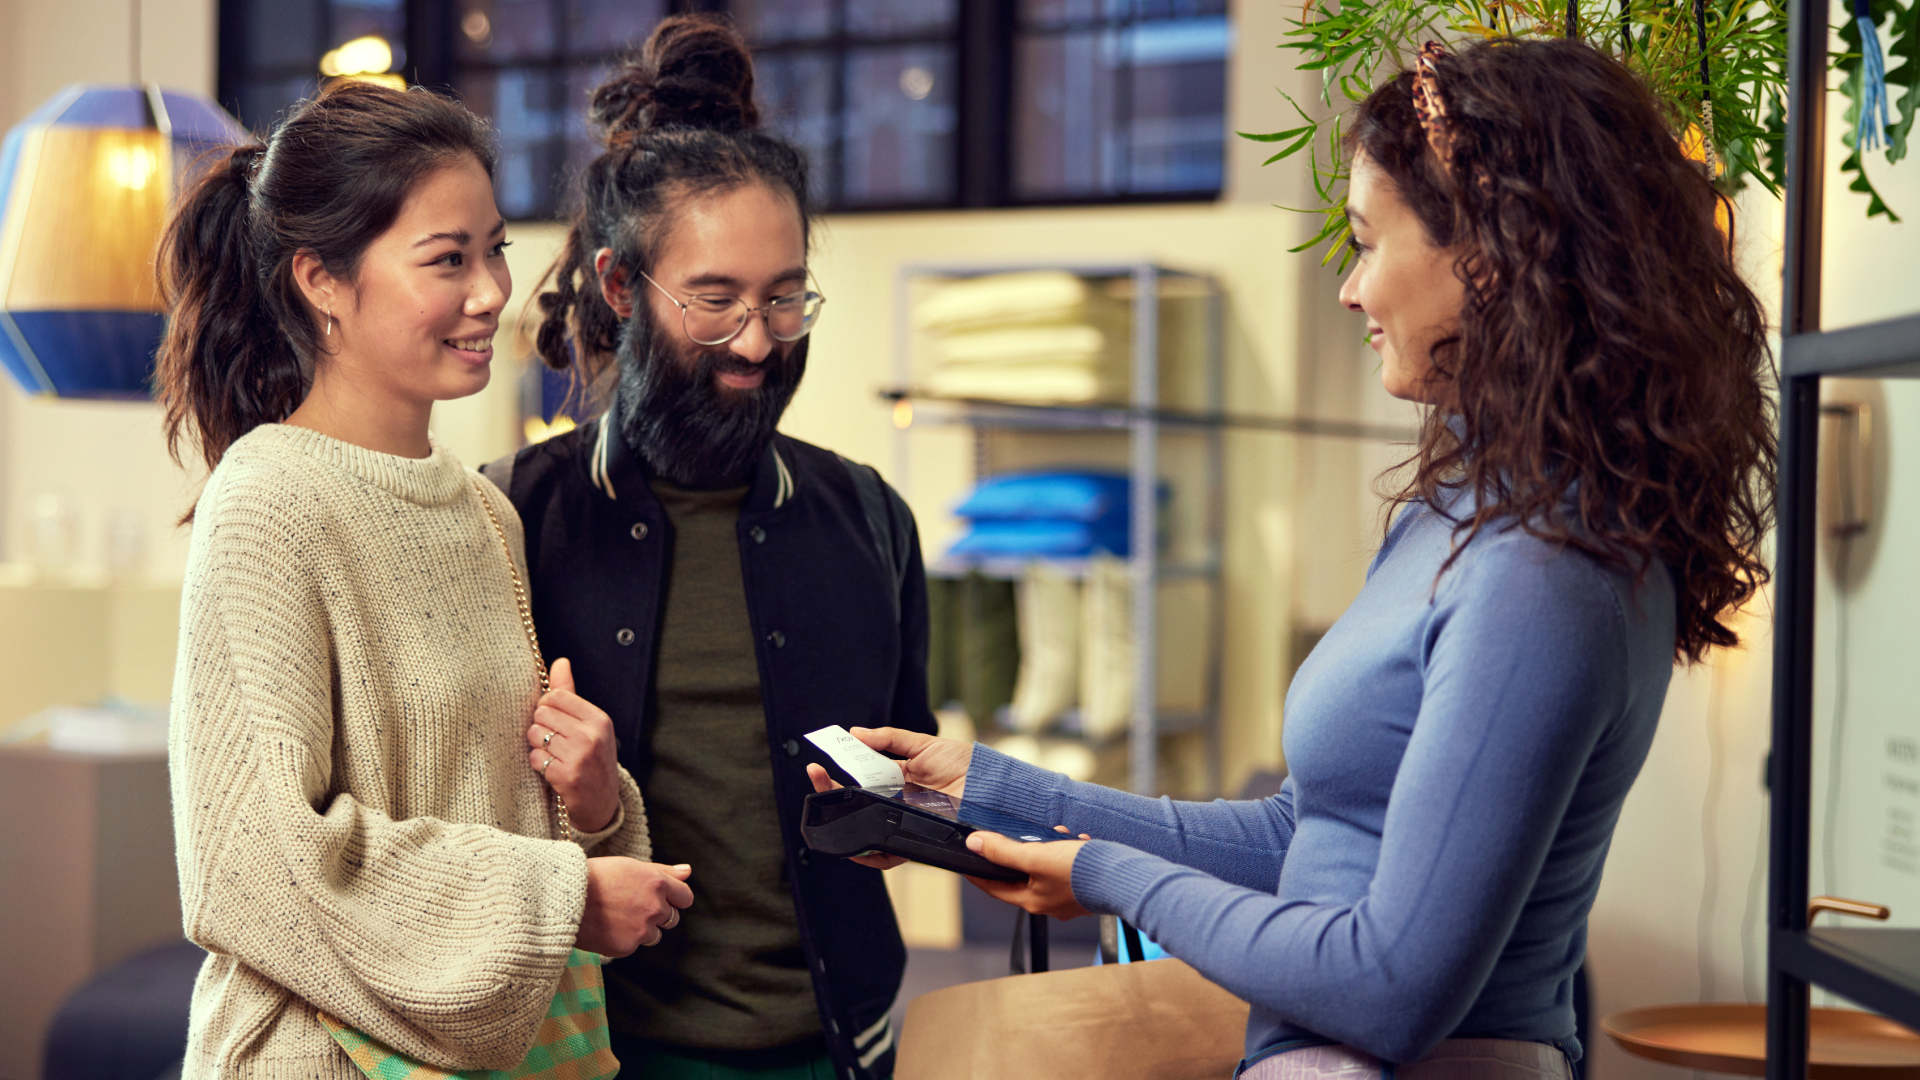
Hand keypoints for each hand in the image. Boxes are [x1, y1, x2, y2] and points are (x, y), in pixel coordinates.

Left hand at [528, 658, 620, 832]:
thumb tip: (560, 662)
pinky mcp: (566, 776)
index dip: (548, 707)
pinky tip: (553, 770)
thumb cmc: (592, 760)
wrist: (601, 804)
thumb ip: (570, 694)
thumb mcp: (589, 725)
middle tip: (555, 742)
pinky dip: (539, 764)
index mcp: (599, 719)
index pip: (557, 697)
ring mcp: (580, 757)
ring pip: (536, 735)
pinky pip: (536, 758)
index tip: (555, 721)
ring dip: (539, 746)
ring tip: (555, 756)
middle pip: (542, 714)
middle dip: (542, 727)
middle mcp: (592, 736)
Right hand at [576, 858, 692, 956]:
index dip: (674, 899)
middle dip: (658, 915)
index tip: (661, 899)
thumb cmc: (595, 876)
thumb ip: (663, 871)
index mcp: (657, 883)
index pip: (685, 897)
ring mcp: (642, 929)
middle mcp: (654, 907)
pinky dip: (623, 939)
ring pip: (654, 935)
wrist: (563, 899)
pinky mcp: (627, 946)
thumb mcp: (630, 866)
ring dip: (642, 929)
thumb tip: (688, 871)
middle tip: (631, 906)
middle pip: (672, 918)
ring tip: (616, 917)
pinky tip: (606, 927)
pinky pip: (633, 945)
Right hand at [803, 726, 972, 870]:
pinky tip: (849, 838)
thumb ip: (889, 739)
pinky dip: (864, 851)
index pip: (862, 775)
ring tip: (824, 798)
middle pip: (856, 800)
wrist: (993, 792)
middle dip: (831, 789)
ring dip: (840, 816)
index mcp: (900, 777)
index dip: (841, 770)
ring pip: (863, 825)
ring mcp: (903, 821)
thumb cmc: (968, 766)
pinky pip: (883, 853)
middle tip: (815, 775)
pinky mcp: (912, 840)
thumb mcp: (925, 745)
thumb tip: (855, 733)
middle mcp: (898, 801)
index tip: (823, 761)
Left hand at [963, 833, 1089, 920]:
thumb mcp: (1036, 856)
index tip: (967, 862)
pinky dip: (1068, 852)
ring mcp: (1068, 899)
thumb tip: (974, 844)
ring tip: (1058, 834)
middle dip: (1020, 853)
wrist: (1123, 878)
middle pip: (1022, 877)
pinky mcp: (1084, 890)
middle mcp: (1049, 905)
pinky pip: (1067, 869)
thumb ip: (1004, 851)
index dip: (978, 874)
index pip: (994, 888)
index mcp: (1032, 901)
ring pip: (1046, 870)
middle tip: (1020, 837)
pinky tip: (1076, 840)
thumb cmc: (1079, 871)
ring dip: (1048, 849)